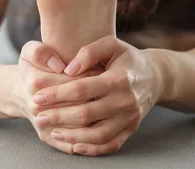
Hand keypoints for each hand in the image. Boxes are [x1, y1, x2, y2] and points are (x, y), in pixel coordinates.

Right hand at [13, 41, 102, 153]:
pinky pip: (71, 143)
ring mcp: (42, 124)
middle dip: (97, 97)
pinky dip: (87, 138)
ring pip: (78, 126)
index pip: (74, 81)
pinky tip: (98, 124)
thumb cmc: (32, 69)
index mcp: (36, 81)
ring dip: (96, 118)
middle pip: (79, 104)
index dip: (93, 76)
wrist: (20, 92)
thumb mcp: (31, 52)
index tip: (103, 71)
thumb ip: (42, 52)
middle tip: (110, 90)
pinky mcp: (46, 137)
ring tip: (106, 105)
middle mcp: (37, 106)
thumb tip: (59, 66)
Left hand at [33, 36, 164, 155]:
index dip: (56, 94)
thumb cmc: (128, 59)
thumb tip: (68, 69)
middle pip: (86, 114)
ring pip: (97, 135)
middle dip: (58, 116)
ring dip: (72, 136)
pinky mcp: (131, 129)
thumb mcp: (112, 45)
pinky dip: (92, 149)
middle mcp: (126, 101)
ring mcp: (129, 117)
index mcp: (119, 79)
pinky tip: (74, 146)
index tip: (38, 96)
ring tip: (52, 132)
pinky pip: (110, 145)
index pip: (81, 89)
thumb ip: (89, 52)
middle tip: (38, 115)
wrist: (156, 76)